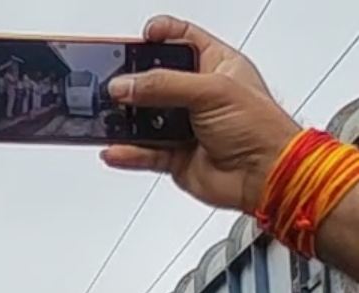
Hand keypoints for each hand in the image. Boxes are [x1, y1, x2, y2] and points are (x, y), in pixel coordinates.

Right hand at [101, 16, 298, 214]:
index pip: (183, 39)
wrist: (265, 176)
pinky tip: (115, 149)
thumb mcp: (212, 91)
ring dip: (125, 120)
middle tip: (114, 83)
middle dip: (132, 81)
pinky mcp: (175, 155)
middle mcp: (199, 95)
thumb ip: (164, 85)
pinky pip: (143, 152)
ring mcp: (185, 126)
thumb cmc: (261, 128)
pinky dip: (127, 152)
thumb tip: (125, 84)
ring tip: (108, 118)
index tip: (140, 39)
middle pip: (154, 79)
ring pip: (144, 119)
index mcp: (217, 66)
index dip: (161, 34)